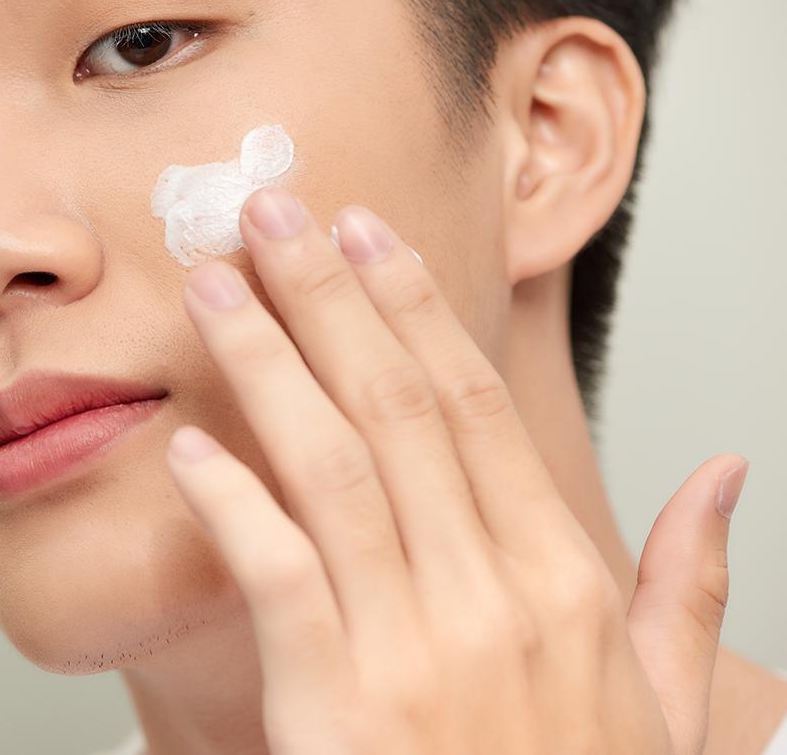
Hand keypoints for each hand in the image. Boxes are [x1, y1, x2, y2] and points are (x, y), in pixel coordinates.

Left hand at [165, 187, 748, 754]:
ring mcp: (414, 651)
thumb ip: (692, 586)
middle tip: (272, 212)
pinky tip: (192, 447)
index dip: (412, 308)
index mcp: (564, 581)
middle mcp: (492, 597)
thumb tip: (726, 472)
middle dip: (329, 296)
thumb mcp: (672, 708)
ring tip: (218, 288)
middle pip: (399, 406)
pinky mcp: (339, 710)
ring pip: (333, 467)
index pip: (477, 406)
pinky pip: (278, 579)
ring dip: (269, 364)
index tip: (364, 236)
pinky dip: (233, 505)